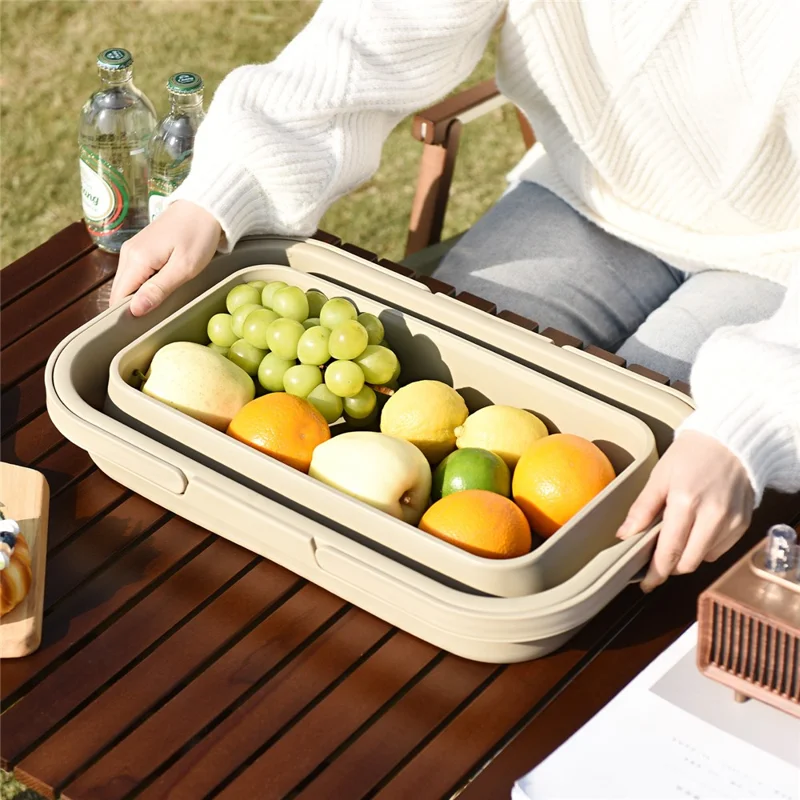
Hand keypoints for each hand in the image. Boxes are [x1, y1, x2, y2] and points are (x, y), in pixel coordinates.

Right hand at [109, 200, 221, 315]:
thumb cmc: (198, 235)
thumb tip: (134, 310)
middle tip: (158, 318)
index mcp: (135, 259)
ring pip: (128, 284)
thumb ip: (158, 289)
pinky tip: (162, 289)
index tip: (144, 328)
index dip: (127, 315)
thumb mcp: (184, 268)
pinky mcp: (141, 249)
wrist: (204, 207)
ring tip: (162, 304)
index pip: (118, 298)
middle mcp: (128, 254)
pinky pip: (136, 275)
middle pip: (121, 292)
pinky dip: (145, 286)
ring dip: (141, 297)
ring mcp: (133, 250)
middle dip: (134, 308)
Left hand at [616, 431, 753, 592]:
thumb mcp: (659, 477)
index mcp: (686, 503)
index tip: (645, 583)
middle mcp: (713, 516)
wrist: (729, 442)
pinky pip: (720, 549)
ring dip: (687, 556)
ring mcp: (731, 522)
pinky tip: (697, 530)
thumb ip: (642, 509)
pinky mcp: (743, 524)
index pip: (670, 550)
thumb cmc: (689, 456)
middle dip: (670, 567)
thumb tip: (624, 535)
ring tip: (678, 537)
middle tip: (657, 561)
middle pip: (688, 562)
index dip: (656, 572)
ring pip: (704, 558)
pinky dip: (704, 547)